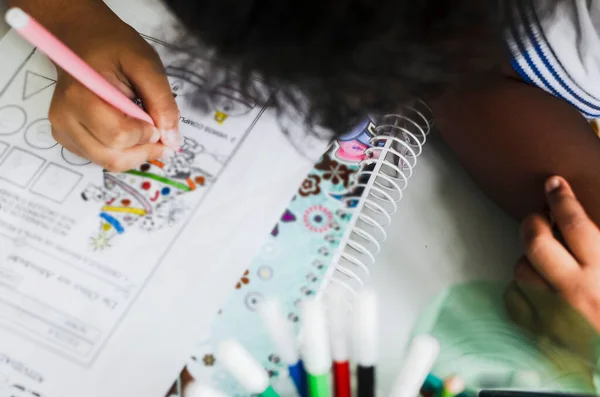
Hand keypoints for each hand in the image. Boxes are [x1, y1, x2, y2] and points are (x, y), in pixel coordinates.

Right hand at [42, 1, 180, 171]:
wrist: (80, 39)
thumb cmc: (113, 47)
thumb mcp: (146, 63)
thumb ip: (162, 101)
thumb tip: (172, 140)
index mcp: (80, 95)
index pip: (119, 136)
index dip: (147, 134)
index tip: (156, 119)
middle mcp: (65, 118)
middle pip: (113, 157)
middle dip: (144, 148)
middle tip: (156, 128)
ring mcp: (63, 130)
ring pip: (108, 162)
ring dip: (135, 152)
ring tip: (143, 128)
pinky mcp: (67, 138)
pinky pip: (101, 158)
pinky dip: (122, 151)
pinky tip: (127, 129)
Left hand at [504, 176, 599, 362]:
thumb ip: (599, 248)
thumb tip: (576, 223)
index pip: (574, 223)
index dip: (560, 198)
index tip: (553, 184)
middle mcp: (575, 292)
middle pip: (535, 242)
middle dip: (533, 223)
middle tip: (539, 218)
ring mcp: (554, 315)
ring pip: (520, 270)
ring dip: (528, 260)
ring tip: (545, 262)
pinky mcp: (540, 335)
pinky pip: (514, 301)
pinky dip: (521, 290)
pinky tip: (536, 289)